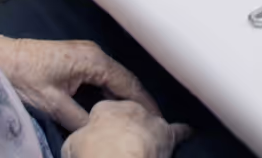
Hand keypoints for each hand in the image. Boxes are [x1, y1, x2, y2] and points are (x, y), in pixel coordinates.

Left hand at [0, 32, 157, 128]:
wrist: (3, 58)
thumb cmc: (26, 78)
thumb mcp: (54, 104)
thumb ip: (80, 120)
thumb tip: (99, 133)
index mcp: (94, 61)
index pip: (128, 84)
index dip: (144, 103)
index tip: (159, 121)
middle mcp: (95, 54)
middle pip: (125, 80)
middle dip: (139, 101)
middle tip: (153, 123)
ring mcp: (87, 54)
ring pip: (115, 78)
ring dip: (126, 97)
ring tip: (138, 118)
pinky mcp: (78, 59)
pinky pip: (103, 77)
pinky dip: (112, 92)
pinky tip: (115, 108)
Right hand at [62, 100, 189, 157]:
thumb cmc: (94, 154)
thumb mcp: (73, 146)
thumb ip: (79, 139)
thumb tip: (80, 142)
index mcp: (104, 109)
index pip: (103, 112)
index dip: (102, 126)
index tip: (101, 137)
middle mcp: (129, 108)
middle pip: (129, 114)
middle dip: (127, 126)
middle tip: (121, 143)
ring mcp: (150, 120)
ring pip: (152, 120)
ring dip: (150, 129)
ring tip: (147, 140)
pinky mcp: (167, 134)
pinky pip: (178, 131)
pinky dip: (183, 133)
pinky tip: (188, 132)